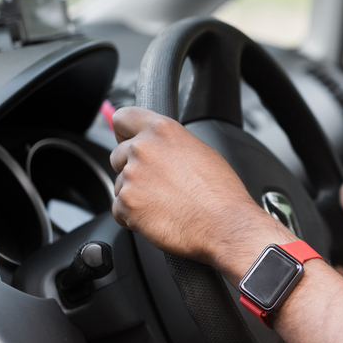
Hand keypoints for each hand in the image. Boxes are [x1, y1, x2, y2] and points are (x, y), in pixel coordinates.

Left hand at [110, 106, 287, 270]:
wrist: (224, 225)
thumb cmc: (220, 193)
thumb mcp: (201, 151)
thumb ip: (170, 144)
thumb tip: (159, 148)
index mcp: (163, 130)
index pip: (123, 117)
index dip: (126, 132)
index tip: (129, 141)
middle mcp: (143, 149)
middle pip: (118, 154)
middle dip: (132, 168)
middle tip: (157, 183)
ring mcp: (132, 176)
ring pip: (119, 184)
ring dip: (135, 194)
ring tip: (164, 203)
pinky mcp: (126, 204)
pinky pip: (118, 209)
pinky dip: (133, 216)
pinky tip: (158, 216)